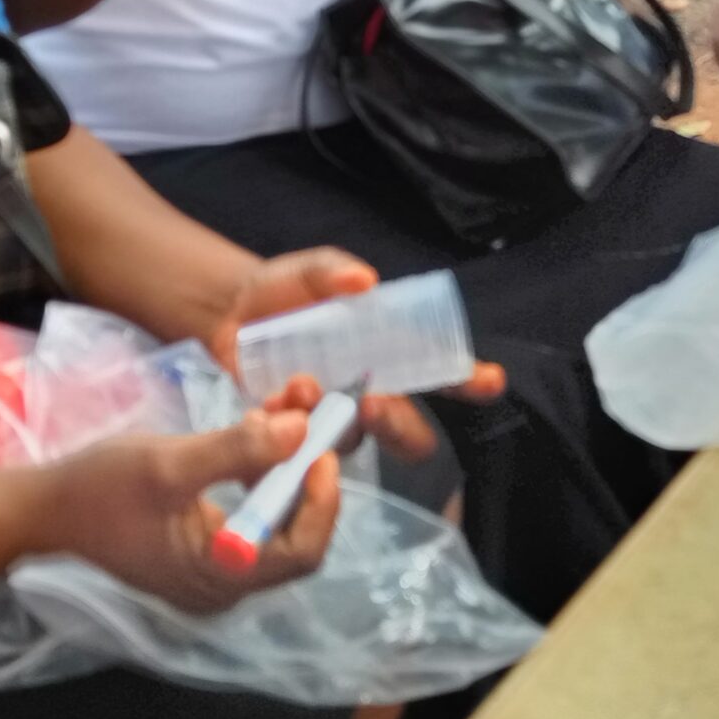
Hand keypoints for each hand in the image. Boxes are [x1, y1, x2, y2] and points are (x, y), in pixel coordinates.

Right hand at [43, 408, 344, 613]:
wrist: (44, 509)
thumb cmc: (99, 490)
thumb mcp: (168, 463)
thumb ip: (236, 450)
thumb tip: (302, 430)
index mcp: (219, 578)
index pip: (301, 552)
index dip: (321, 499)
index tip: (320, 446)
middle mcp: (227, 582)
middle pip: (293, 529)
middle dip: (305, 466)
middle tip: (309, 411)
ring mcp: (216, 565)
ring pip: (274, 511)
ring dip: (285, 458)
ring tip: (285, 404)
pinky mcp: (205, 543)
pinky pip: (250, 506)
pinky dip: (260, 467)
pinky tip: (256, 426)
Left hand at [207, 251, 505, 463]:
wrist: (229, 313)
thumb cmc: (285, 291)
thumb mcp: (309, 271)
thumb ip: (334, 271)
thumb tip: (365, 281)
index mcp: (390, 354)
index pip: (442, 374)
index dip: (470, 380)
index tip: (489, 380)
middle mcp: (371, 394)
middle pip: (411, 434)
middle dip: (399, 425)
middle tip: (374, 402)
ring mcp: (333, 419)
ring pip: (355, 443)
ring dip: (333, 419)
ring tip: (301, 385)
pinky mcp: (294, 434)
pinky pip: (302, 447)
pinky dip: (289, 423)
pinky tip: (271, 399)